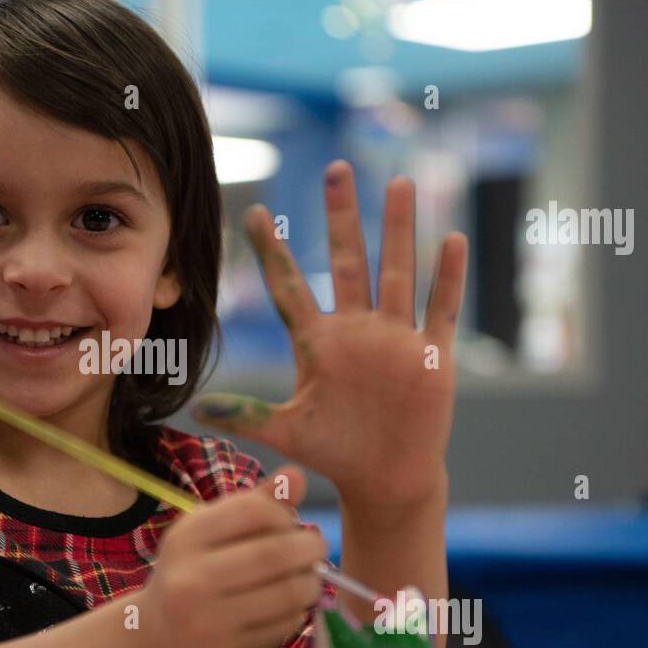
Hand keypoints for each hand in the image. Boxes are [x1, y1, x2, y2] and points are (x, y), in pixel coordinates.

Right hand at [137, 466, 325, 647]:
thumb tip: (296, 475)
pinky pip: (283, 629)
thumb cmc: (191, 575)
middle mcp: (191, 579)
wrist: (156, 642)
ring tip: (307, 579)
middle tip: (316, 550)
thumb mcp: (210, 535)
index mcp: (186, 538)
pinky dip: (296, 615)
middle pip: (275, 553)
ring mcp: (209, 623)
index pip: (253, 510)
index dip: (284, 514)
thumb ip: (253, 504)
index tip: (291, 523)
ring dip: (310, 584)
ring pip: (288, 595)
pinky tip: (287, 609)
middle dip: (310, 548)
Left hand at [192, 160, 467, 510]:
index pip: (289, 287)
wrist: (385, 478)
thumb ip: (247, 416)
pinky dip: (447, 279)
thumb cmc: (335, 452)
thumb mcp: (287, 432)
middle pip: (347, 262)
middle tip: (334, 170)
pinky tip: (451, 241)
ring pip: (397, 272)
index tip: (251, 213)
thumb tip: (196, 412)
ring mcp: (395, 337)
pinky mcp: (430, 355)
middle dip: (342, 217)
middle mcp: (356, 329)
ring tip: (399, 183)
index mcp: (317, 342)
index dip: (270, 252)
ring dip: (399, 230)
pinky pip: (440, 310)